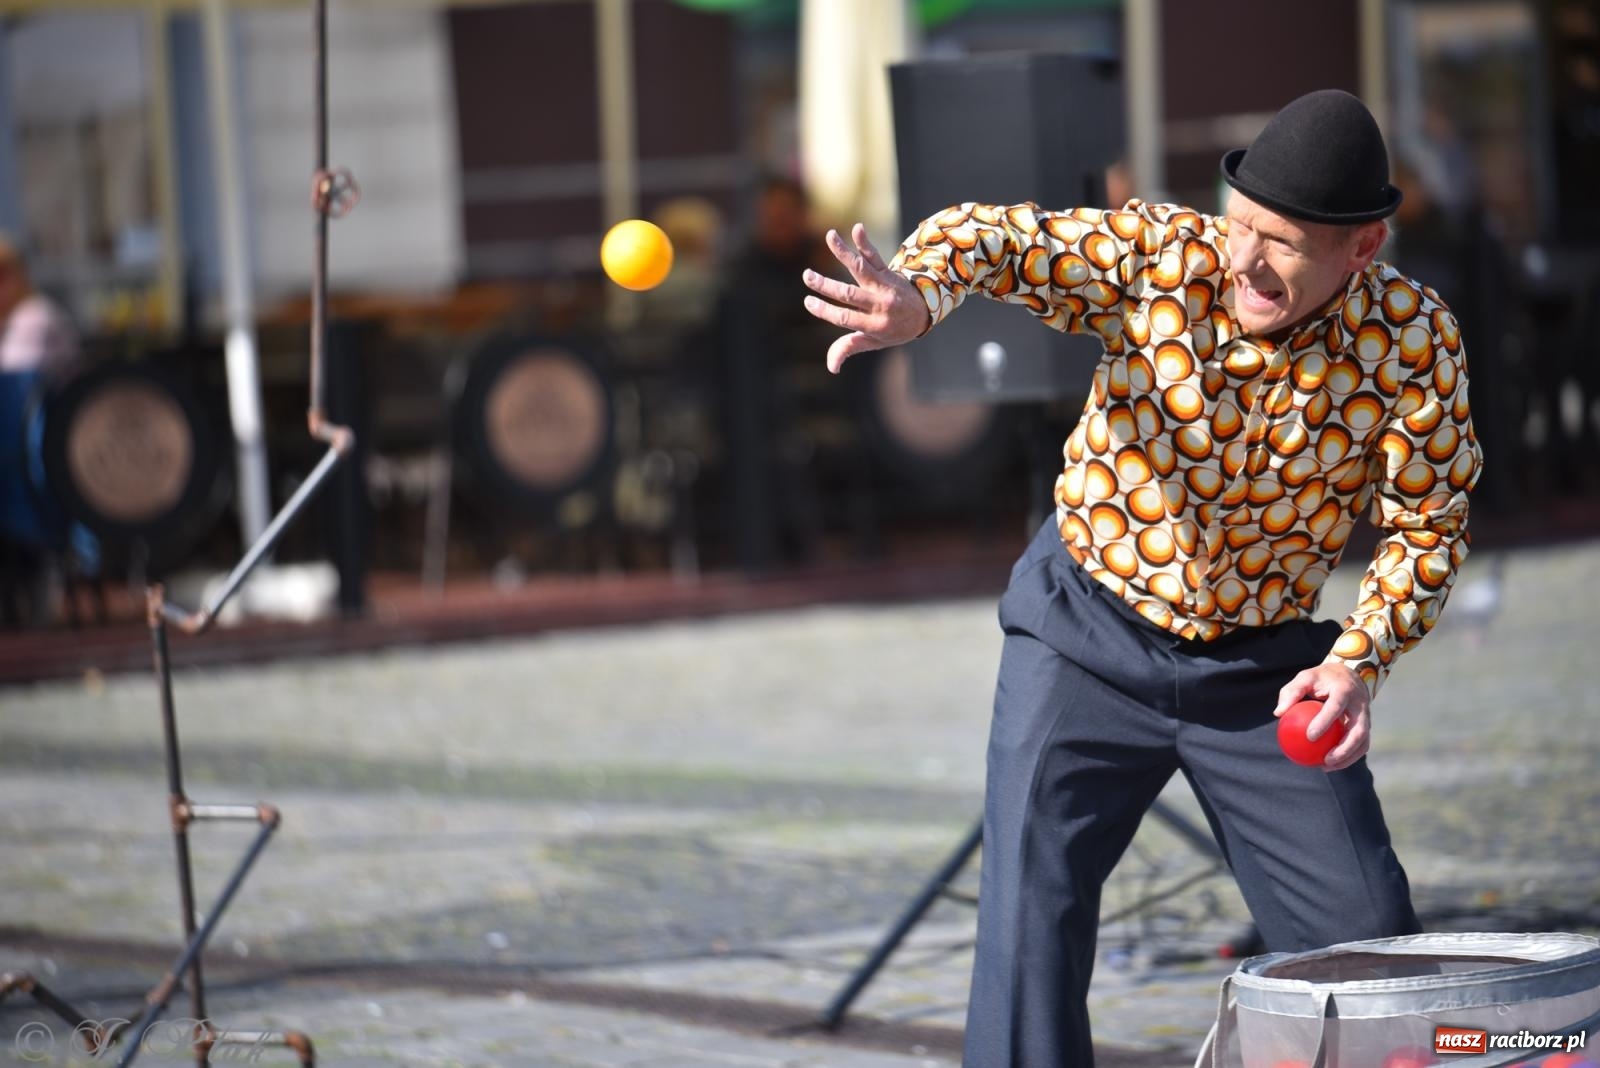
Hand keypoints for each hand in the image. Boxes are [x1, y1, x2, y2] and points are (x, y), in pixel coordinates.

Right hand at [802, 223, 931, 372]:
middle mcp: (880, 305)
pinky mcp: (889, 272)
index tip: (808, 302)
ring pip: (862, 269)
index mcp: (875, 325)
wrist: (924, 312)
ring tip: (830, 236)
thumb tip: (831, 367)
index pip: (845, 318)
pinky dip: (866, 243)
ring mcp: (885, 287)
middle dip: (826, 285)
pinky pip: (876, 257)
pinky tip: (857, 228)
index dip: (825, 311)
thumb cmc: (894, 329)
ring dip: (844, 252)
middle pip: (850, 294)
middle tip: (807, 275)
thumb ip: (850, 348)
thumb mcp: (874, 343)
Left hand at [1274, 663, 1370, 770]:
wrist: (1349, 675)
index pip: (1336, 708)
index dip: (1324, 722)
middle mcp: (1360, 704)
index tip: (1310, 737)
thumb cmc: (1321, 678)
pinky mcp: (1366, 726)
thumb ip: (1291, 693)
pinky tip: (1330, 764)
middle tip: (1325, 760)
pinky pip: (1360, 745)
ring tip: (1327, 767)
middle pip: (1358, 731)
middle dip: (1344, 749)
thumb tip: (1278, 713)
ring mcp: (1366, 716)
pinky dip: (1348, 756)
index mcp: (1344, 690)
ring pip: (1362, 742)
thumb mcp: (1304, 678)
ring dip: (1348, 757)